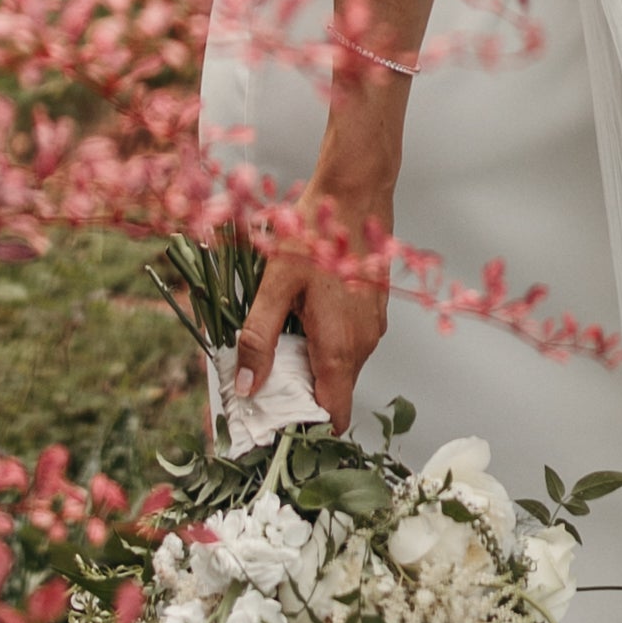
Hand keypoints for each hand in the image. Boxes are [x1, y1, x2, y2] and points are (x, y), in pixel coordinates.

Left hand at [233, 244, 389, 434]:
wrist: (355, 194)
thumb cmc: (315, 234)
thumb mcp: (274, 286)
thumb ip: (259, 339)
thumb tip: (247, 386)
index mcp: (339, 348)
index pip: (332, 416)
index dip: (305, 428)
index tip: (275, 423)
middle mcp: (363, 345)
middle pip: (332, 394)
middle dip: (299, 394)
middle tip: (262, 380)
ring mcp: (372, 329)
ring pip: (340, 369)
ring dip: (310, 366)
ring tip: (279, 342)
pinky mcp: (374, 314)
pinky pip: (348, 346)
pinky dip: (324, 345)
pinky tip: (301, 319)